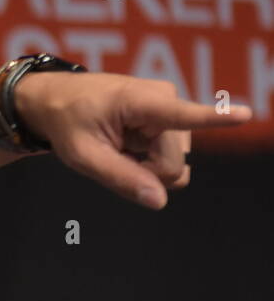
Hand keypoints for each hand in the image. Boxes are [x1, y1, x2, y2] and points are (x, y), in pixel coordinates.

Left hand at [13, 71, 251, 208]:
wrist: (55, 100)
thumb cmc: (66, 122)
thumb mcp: (82, 154)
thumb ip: (119, 177)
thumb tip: (158, 200)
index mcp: (142, 101)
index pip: (183, 114)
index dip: (216, 117)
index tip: (245, 114)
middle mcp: (165, 101)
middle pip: (173, 164)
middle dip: (145, 172)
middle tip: (112, 156)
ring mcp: (171, 112)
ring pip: (174, 164)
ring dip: (144, 166)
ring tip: (117, 146)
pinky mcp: (171, 122)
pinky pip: (170, 158)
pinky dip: (147, 161)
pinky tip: (127, 146)